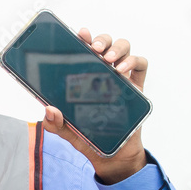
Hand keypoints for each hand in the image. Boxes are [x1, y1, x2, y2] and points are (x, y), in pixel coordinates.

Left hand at [41, 28, 147, 184]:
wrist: (112, 155)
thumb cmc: (89, 138)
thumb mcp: (66, 131)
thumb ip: (54, 124)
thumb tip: (49, 110)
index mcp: (85, 76)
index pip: (84, 49)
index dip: (83, 37)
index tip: (79, 34)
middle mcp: (104, 72)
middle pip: (105, 43)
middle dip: (101, 39)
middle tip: (95, 48)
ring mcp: (122, 78)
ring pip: (124, 48)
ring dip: (117, 48)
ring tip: (109, 59)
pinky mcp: (137, 87)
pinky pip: (141, 65)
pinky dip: (134, 61)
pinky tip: (124, 70)